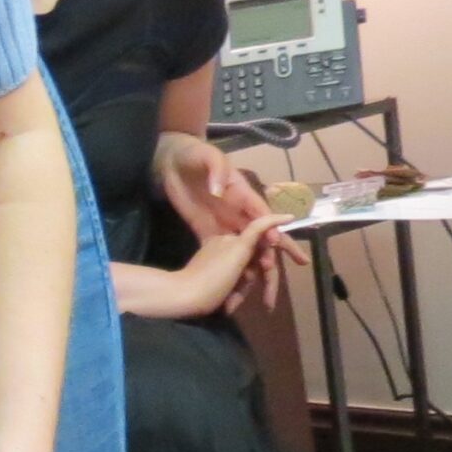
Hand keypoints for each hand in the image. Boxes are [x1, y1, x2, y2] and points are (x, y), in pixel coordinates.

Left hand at [157, 135, 304, 308]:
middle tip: (279, 284)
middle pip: (261, 241)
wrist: (173, 161)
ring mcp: (224, 225)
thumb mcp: (206, 156)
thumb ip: (215, 169)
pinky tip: (237, 289)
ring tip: (261, 297)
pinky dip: (231, 270)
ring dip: (253, 273)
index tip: (275, 247)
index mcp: (242, 195)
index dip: (270, 231)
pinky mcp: (208, 232)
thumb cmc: (194, 154)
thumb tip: (221, 190)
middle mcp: (238, 213)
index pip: (261, 216)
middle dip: (273, 261)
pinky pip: (224, 254)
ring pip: (246, 252)